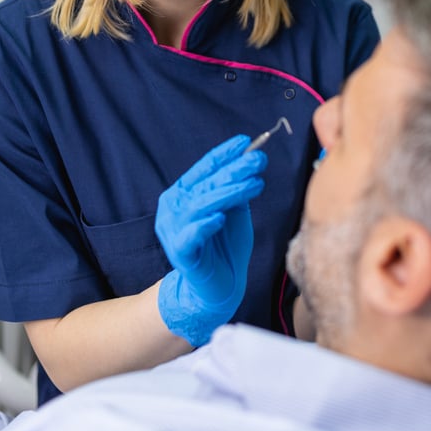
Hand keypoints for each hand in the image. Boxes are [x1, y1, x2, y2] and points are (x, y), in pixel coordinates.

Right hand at [156, 134, 266, 346]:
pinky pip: (190, 237)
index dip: (223, 155)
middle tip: (257, 160)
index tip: (244, 141)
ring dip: (227, 193)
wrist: (218, 288)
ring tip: (252, 184)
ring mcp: (173, 231)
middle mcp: (173, 209)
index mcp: (182, 195)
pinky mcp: (181, 254)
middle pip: (204, 184)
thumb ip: (235, 190)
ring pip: (200, 206)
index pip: (202, 169)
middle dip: (233, 170)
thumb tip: (250, 159)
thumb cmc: (225, 247)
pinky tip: (220, 218)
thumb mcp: (234, 212)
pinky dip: (204, 226)